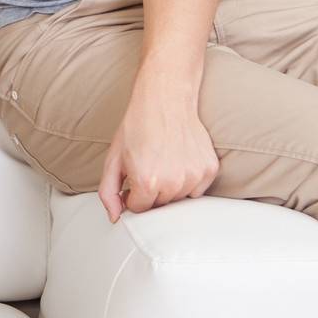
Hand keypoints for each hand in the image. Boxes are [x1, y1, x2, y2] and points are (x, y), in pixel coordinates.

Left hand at [98, 80, 217, 221]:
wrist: (165, 100)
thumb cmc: (136, 127)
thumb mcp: (113, 158)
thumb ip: (109, 192)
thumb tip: (115, 218)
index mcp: (146, 181)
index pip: (139, 209)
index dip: (132, 194)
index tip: (131, 180)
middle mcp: (173, 183)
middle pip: (159, 206)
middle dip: (150, 192)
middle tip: (147, 166)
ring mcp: (194, 177)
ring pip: (179, 199)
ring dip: (170, 188)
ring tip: (163, 162)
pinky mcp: (209, 170)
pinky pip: (197, 190)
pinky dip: (188, 182)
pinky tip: (179, 161)